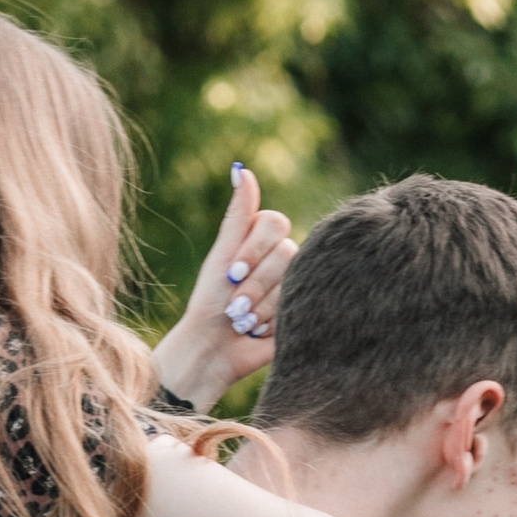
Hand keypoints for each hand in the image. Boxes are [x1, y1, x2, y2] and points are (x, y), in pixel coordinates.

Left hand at [152, 166, 296, 411]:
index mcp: (260, 238)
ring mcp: (298, 282)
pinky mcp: (306, 306)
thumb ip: (238, 214)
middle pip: (286, 253)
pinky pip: (304, 302)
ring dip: (262, 305)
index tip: (232, 272)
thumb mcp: (222, 255)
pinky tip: (260, 330)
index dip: (254, 249)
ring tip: (243, 321)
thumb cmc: (211, 302)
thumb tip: (241, 168)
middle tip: (234, 305)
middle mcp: (282, 257)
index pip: (275, 223)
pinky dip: (275, 320)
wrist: (214, 348)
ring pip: (295, 279)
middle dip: (255, 283)